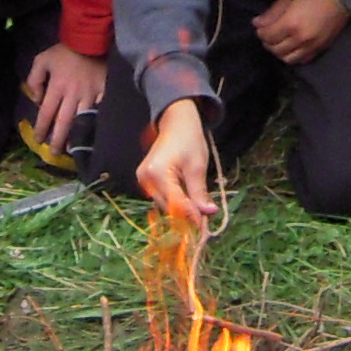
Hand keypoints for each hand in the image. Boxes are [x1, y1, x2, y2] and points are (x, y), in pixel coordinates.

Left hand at [22, 39, 105, 152]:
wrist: (90, 39)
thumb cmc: (65, 51)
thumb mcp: (42, 60)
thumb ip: (34, 79)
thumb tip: (36, 99)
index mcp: (56, 86)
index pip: (46, 113)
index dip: (41, 128)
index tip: (38, 139)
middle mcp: (72, 94)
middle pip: (63, 122)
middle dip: (58, 139)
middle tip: (54, 153)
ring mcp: (90, 94)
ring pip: (81, 120)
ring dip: (76, 136)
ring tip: (72, 150)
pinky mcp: (103, 91)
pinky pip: (99, 111)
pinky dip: (96, 123)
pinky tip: (93, 133)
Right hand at [135, 97, 215, 222]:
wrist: (176, 123)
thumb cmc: (189, 140)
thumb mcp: (197, 167)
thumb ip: (199, 192)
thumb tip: (208, 213)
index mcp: (157, 173)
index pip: (175, 203)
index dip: (190, 216)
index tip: (205, 227)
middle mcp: (145, 179)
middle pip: (168, 207)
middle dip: (187, 215)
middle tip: (205, 223)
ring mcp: (143, 180)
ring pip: (165, 205)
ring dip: (182, 211)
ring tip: (199, 213)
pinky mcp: (145, 181)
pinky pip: (162, 197)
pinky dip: (175, 202)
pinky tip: (188, 203)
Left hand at [252, 0, 347, 65]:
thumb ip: (273, 11)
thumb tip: (257, 23)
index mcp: (291, 23)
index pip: (267, 36)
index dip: (260, 31)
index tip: (260, 25)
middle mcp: (300, 38)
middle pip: (275, 49)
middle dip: (267, 42)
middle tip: (267, 32)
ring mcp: (311, 46)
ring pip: (287, 58)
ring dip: (278, 51)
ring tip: (278, 41)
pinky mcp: (320, 49)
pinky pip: (301, 60)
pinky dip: (293, 56)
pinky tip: (291, 47)